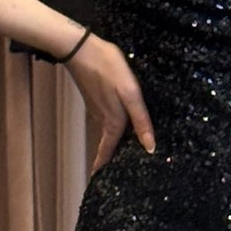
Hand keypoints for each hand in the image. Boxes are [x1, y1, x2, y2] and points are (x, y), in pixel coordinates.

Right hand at [65, 32, 155, 169]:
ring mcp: (97, 109)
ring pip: (107, 133)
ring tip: (122, 154)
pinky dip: (111, 130)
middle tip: (116, 173)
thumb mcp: (130, 93)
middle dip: (110, 159)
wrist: (80, 49)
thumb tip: (150, 147)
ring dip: (111, 145)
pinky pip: (105, 120)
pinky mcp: (95, 98)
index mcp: (113, 121)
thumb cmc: (108, 68)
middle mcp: (103, 119)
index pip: (108, 152)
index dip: (104, 166)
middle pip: (108, 145)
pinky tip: (119, 126)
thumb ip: (140, 119)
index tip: (101, 182)